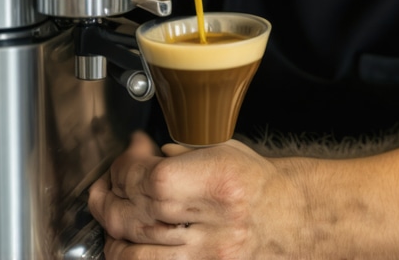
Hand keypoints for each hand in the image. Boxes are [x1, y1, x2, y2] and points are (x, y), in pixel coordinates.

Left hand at [88, 131, 307, 259]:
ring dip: (110, 227)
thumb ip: (180, 153)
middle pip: (137, 214)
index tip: (129, 153)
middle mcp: (214, 223)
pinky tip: (122, 239)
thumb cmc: (257, 181)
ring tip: (108, 207)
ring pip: (133, 251)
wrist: (290, 216)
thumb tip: (142, 154)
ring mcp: (208, 255)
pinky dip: (126, 253)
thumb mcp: (223, 150)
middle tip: (110, 179)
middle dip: (110, 193)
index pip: (153, 180)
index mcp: (219, 182)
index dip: (127, 166)